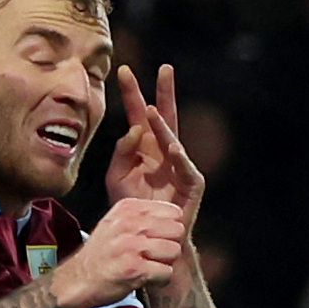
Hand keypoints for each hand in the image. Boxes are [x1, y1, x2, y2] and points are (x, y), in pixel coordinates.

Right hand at [53, 196, 190, 307]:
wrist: (78, 280)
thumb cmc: (102, 254)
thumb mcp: (117, 223)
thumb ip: (144, 217)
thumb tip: (177, 220)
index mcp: (128, 208)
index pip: (174, 212)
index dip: (169, 229)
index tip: (155, 239)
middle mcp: (130, 223)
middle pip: (177, 231)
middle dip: (170, 246)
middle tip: (153, 256)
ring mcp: (132, 245)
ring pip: (175, 251)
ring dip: (165, 264)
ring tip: (147, 267)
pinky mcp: (134, 268)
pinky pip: (167, 273)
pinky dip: (159, 281)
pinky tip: (144, 279)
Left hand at [106, 65, 203, 227]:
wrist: (145, 238)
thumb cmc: (131, 206)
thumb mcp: (116, 177)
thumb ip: (121, 152)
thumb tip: (133, 129)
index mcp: (144, 147)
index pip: (138, 114)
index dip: (132, 93)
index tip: (123, 70)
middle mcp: (164, 152)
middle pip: (165, 116)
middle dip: (164, 93)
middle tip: (165, 69)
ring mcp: (179, 166)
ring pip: (172, 139)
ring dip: (162, 125)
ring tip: (151, 111)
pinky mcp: (191, 185)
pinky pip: (186, 168)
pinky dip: (180, 158)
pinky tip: (172, 147)